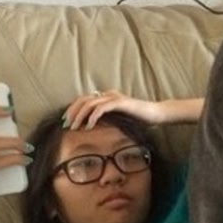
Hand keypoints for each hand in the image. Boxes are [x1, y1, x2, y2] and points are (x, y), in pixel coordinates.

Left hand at [61, 90, 203, 129]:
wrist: (156, 114)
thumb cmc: (140, 118)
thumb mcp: (119, 118)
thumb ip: (108, 119)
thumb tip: (93, 127)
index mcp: (107, 96)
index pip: (84, 99)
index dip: (73, 109)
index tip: (66, 121)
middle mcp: (108, 94)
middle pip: (83, 99)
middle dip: (72, 112)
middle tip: (65, 124)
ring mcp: (114, 98)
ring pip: (90, 103)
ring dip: (80, 115)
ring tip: (74, 127)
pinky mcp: (120, 103)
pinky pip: (101, 108)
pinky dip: (92, 117)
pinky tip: (88, 126)